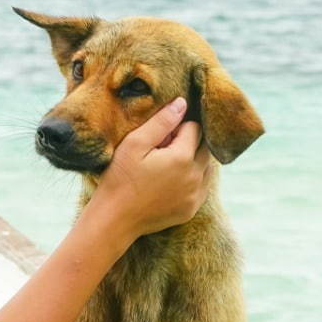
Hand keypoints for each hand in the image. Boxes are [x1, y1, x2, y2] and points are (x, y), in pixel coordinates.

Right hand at [88, 97, 212, 242]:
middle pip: (205, 147)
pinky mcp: (191, 209)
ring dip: (193, 160)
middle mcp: (195, 177)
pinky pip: (202, 187)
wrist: (114, 219)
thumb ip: (162, 122)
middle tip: (163, 147)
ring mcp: (195, 196)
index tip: (160, 136)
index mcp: (183, 157)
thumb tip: (182, 103)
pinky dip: (194, 179)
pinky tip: (172, 180)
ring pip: (207, 167)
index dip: (178, 126)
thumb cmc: (120, 178)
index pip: (195, 128)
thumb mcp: (135, 143)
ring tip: (167, 163)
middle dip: (189, 141)